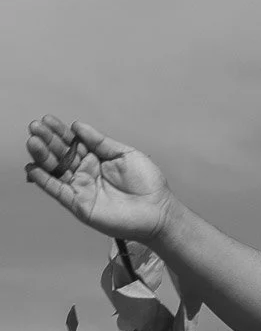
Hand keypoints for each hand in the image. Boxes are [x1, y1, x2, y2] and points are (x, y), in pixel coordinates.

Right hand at [24, 116, 174, 241]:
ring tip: (33, 142)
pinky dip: (44, 180)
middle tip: (35, 127)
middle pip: (61, 154)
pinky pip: (57, 190)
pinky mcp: (79, 204)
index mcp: (97, 158)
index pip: (73, 142)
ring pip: (56, 170)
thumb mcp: (126, 154)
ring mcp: (81, 187)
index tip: (47, 119)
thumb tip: (78, 126)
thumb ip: (101, 141)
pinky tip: (32, 168)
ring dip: (42, 156)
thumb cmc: (147, 183)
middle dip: (47, 140)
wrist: (158, 211)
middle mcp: (85, 172)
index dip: (60, 131)